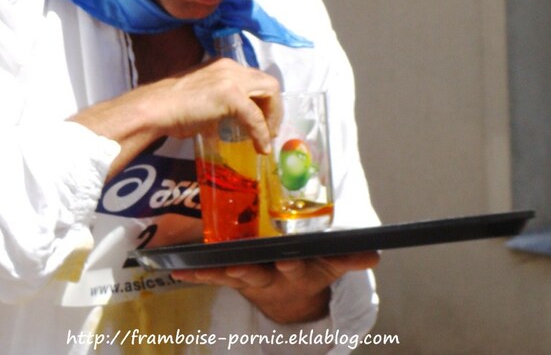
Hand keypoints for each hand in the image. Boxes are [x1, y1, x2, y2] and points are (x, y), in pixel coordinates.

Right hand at [70, 58, 281, 177]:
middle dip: (274, 108)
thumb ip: (220, 104)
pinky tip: (259, 147)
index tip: (263, 120)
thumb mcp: (202, 99)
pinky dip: (261, 133)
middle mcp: (231, 67)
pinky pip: (255, 117)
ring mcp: (231, 79)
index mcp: (223, 66)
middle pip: (268, 82)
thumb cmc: (171, 108)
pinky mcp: (231, 95)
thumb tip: (228, 124)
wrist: (154, 109)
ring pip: (269, 93)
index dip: (264, 101)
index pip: (255, 78)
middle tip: (269, 130)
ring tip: (267, 138)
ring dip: (272, 118)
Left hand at [171, 252, 379, 324]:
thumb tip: (374, 254)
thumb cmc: (309, 270)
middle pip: (254, 273)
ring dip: (209, 271)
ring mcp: (247, 277)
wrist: (288, 297)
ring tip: (189, 267)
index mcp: (295, 272)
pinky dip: (195, 270)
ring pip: (227, 273)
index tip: (287, 259)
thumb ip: (349, 258)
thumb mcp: (331, 267)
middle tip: (228, 266)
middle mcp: (269, 276)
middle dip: (241, 270)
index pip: (295, 268)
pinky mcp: (231, 274)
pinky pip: (212, 272)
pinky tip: (175, 266)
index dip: (292, 265)